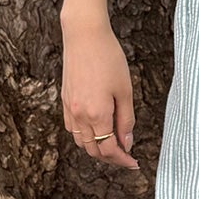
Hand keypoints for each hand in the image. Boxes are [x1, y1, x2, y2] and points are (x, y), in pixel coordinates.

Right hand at [60, 15, 139, 169]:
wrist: (84, 36)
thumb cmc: (109, 58)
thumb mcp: (125, 89)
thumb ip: (126, 119)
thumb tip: (127, 143)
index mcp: (97, 114)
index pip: (109, 149)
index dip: (122, 160)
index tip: (134, 163)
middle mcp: (79, 116)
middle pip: (93, 150)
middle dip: (110, 157)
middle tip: (126, 156)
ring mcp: (69, 109)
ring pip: (81, 142)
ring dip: (96, 148)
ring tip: (113, 143)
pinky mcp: (65, 100)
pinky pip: (73, 129)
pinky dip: (84, 136)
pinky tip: (97, 128)